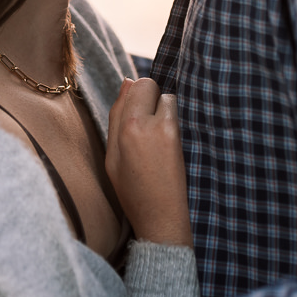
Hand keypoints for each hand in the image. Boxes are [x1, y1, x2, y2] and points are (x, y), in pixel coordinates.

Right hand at [106, 77, 192, 245]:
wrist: (161, 217)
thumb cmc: (132, 190)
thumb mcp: (112, 156)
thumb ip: (117, 115)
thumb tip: (127, 80)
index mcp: (129, 128)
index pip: (138, 84)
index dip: (135, 94)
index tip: (133, 112)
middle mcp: (151, 124)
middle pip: (153, 85)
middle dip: (148, 97)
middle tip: (144, 124)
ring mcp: (171, 130)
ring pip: (168, 98)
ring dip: (162, 109)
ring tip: (155, 137)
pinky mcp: (185, 138)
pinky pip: (177, 114)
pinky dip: (171, 121)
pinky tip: (165, 144)